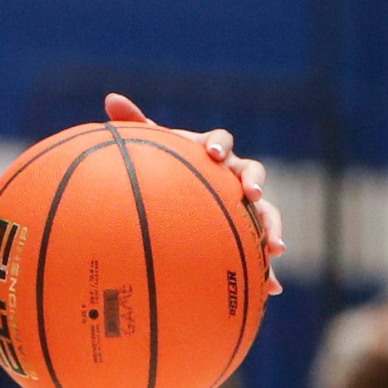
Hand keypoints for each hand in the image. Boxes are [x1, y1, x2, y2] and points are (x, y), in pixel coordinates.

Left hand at [105, 93, 285, 294]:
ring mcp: (246, 202)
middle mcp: (236, 174)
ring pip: (268, 211)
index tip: (213, 154)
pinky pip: (259, 247)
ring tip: (275, 248)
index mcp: (214, 152)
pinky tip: (272, 289)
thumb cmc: (169, 164)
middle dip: (256, 182)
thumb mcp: (154, 146)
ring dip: (273, 226)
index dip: (219, 145)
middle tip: (253, 192)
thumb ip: (136, 123)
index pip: (221, 141)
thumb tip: (111, 97)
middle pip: (253, 172)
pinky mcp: (249, 229)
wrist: (183, 194)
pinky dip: (267, 269)